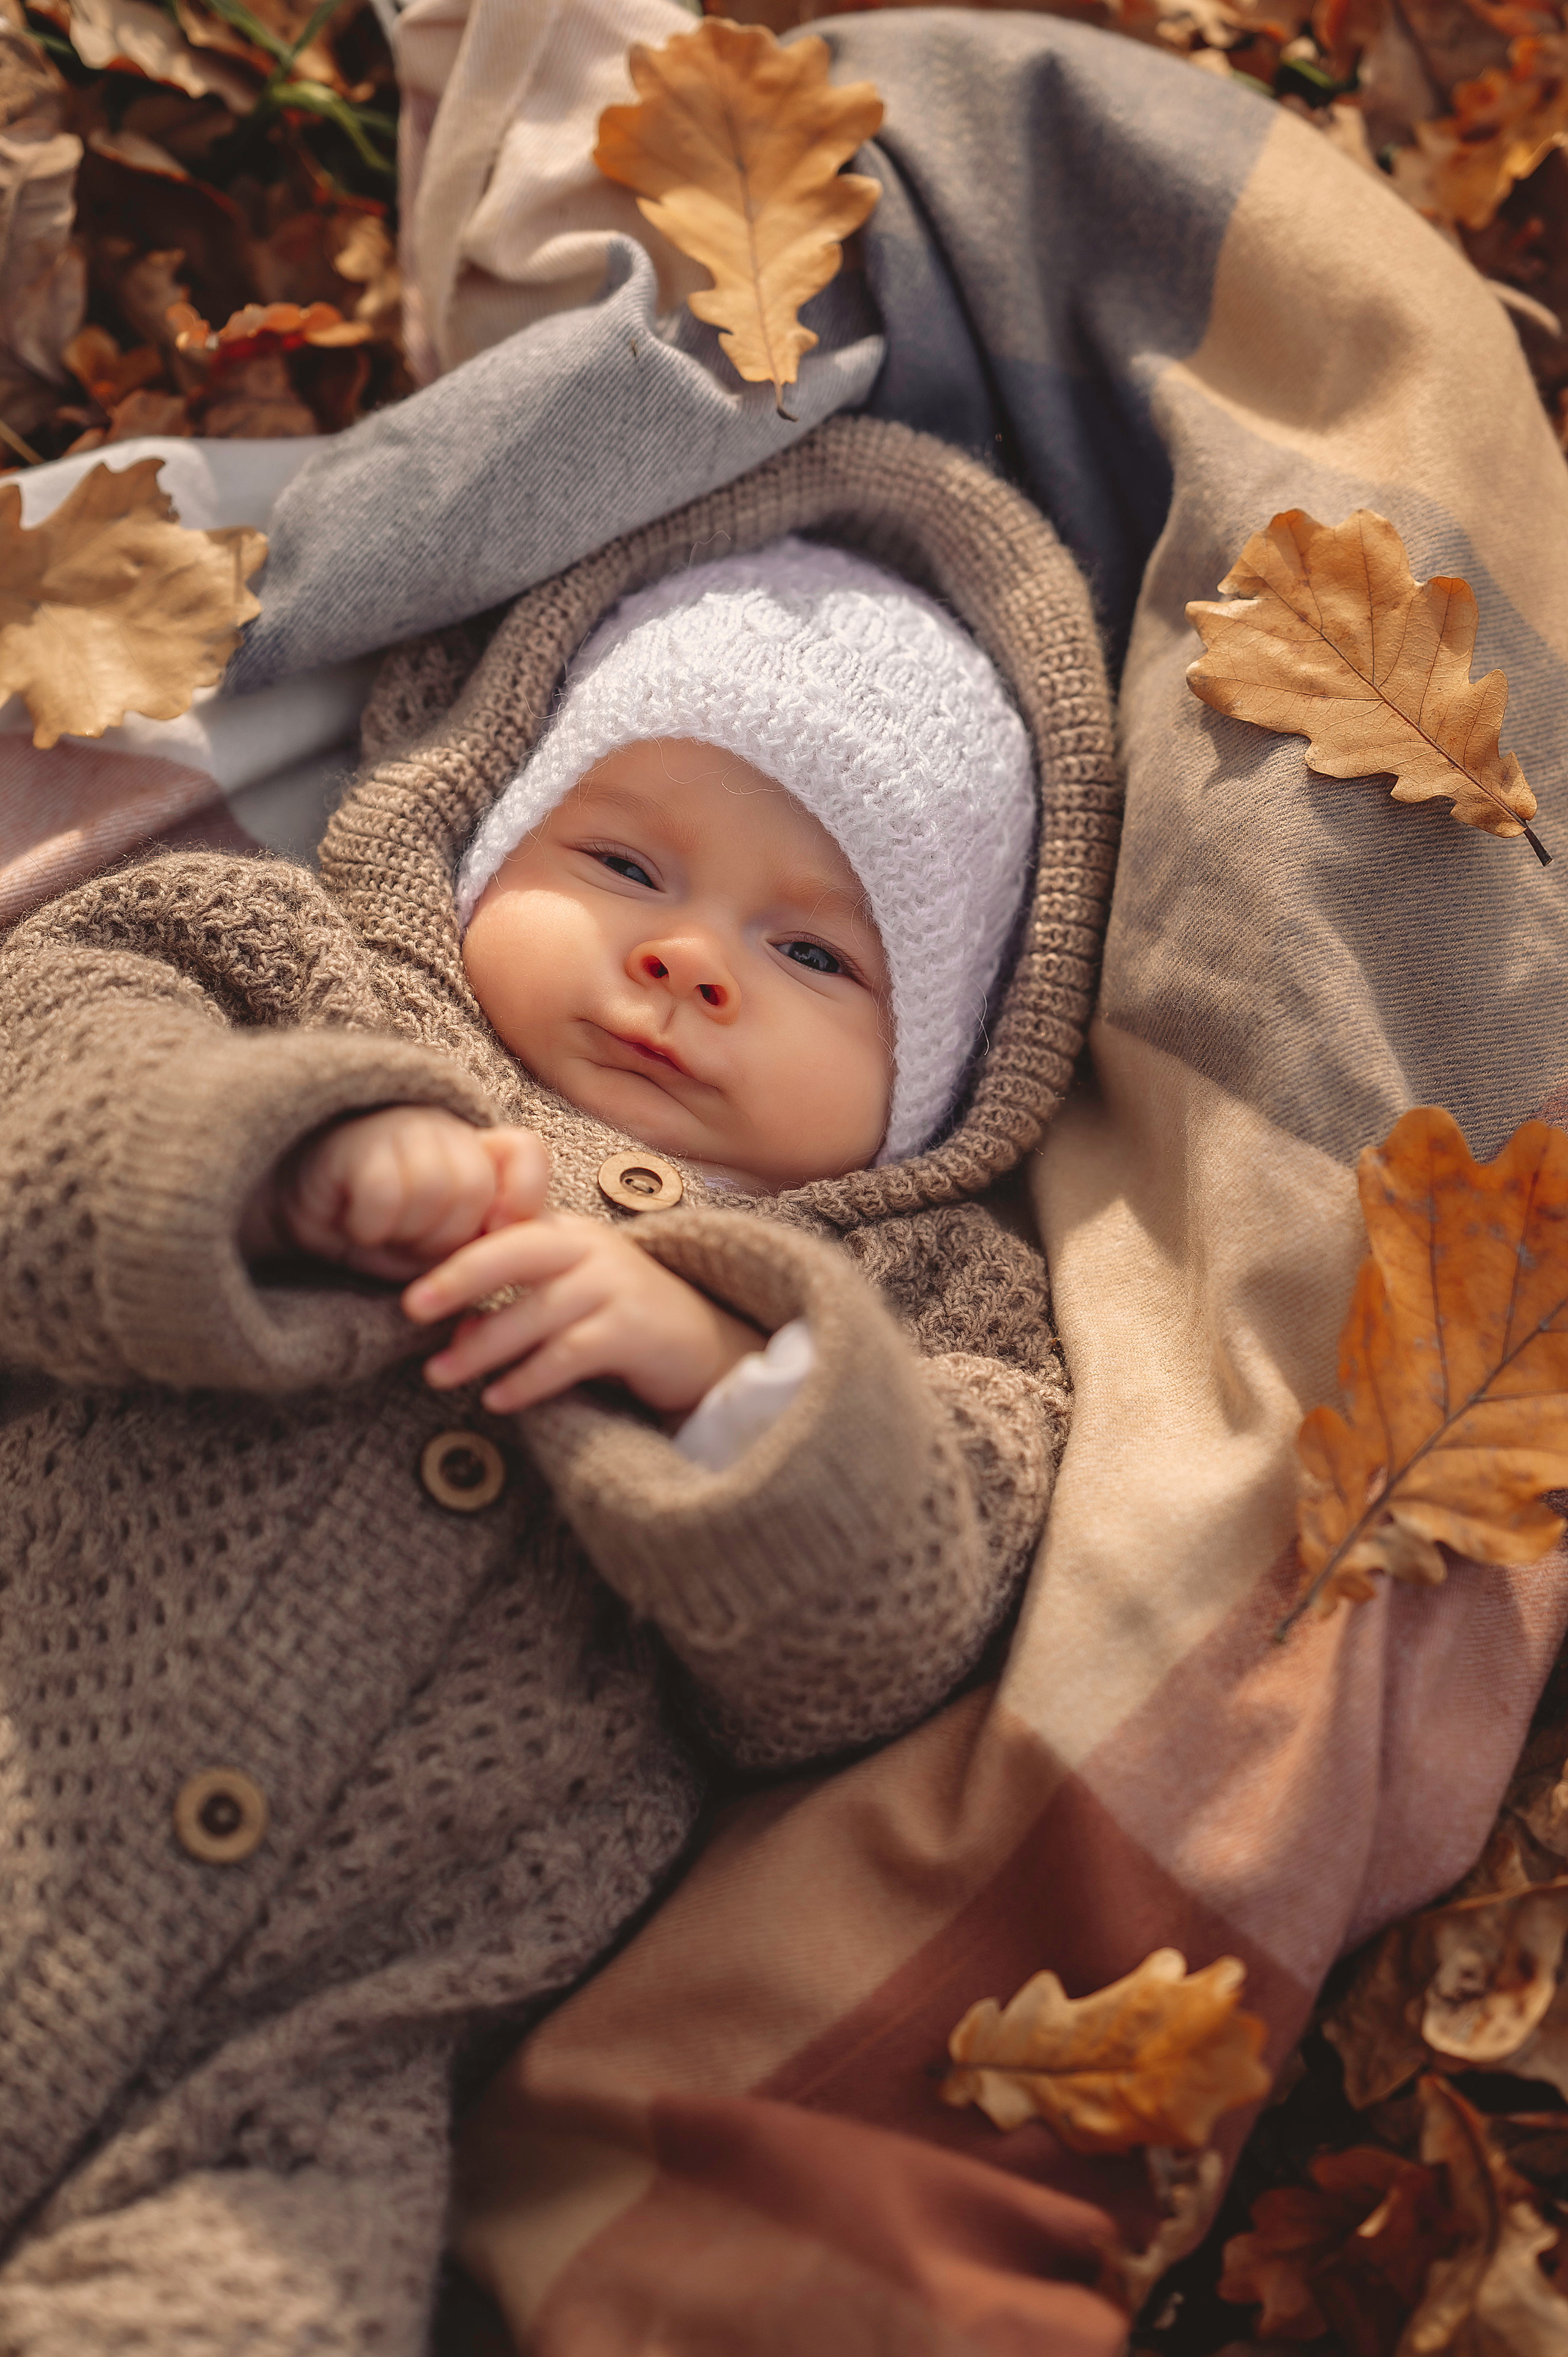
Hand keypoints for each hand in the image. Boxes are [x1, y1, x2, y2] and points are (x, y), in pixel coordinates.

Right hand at [243, 1107, 550, 1281]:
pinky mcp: (352, 1142)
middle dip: (445, 1234)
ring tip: (379, 1231)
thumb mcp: (443, 1245)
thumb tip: (531, 1236)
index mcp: (473, 1149)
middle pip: (476, 1188)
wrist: (297, 1218)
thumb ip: (490, 1236)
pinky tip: (353, 1224)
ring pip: (435, 1189)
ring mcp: (396, 1127)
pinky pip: (386, 1193)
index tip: (497, 1233)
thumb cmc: (380, 1234)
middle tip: (408, 1240)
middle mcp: (441, 1128)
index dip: (522, 1197)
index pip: (525, 1152)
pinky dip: (370, 1224)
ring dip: (405, 1231)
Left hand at [403, 1213, 761, 1414]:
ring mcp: (617, 1286)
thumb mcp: (566, 1302)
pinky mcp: (634, 1329)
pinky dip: (528, 1378)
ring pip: (536, 1311)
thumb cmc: (622, 1323)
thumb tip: (455, 1334)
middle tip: (412, 1308)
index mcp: (568, 1233)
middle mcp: (593, 1249)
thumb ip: (515, 1305)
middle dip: (460, 1277)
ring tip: (440, 1374)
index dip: (455, 1254)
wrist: (706, 1348)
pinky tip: (499, 1399)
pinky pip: (568, 1354)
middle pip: (516, 1251)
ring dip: (483, 1346)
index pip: (503, 1232)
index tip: (411, 1288)